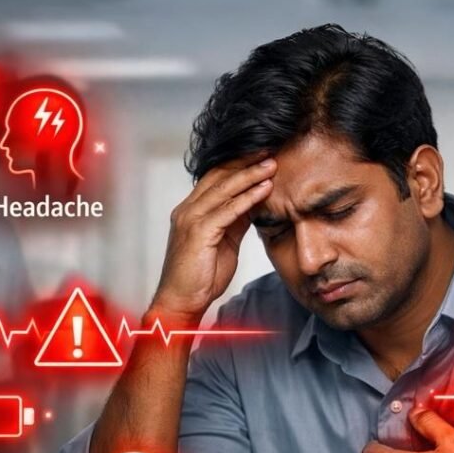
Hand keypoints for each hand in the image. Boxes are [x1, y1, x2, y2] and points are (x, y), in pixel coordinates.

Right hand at [150, 156, 275, 317]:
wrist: (182, 302)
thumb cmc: (201, 276)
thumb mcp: (225, 242)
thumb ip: (236, 221)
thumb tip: (254, 204)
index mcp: (192, 210)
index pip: (216, 179)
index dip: (238, 165)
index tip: (261, 156)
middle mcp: (188, 210)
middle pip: (219, 176)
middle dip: (245, 162)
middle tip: (269, 150)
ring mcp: (191, 219)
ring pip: (224, 188)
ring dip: (250, 174)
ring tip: (271, 164)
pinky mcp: (199, 232)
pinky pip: (228, 209)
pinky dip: (248, 197)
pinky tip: (265, 188)